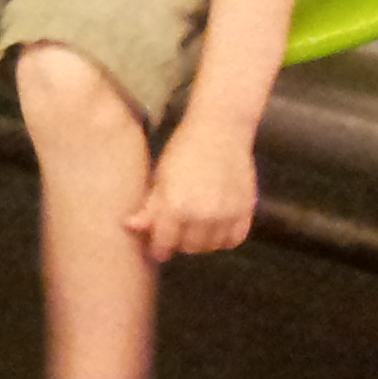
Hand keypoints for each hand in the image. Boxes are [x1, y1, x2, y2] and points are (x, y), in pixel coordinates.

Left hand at [124, 115, 257, 260]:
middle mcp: (203, 215)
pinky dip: (224, 238)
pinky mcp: (246, 209)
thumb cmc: (184, 149)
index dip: (159, 248)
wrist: (221, 129)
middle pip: (190, 248)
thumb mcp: (160, 176)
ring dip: (202, 242)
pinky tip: (215, 227)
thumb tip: (131, 227)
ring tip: (195, 228)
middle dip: (180, 243)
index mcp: (176, 206)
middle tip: (176, 233)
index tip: (157, 249)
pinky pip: (235, 238)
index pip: (165, 243)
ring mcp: (227, 213)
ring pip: (212, 246)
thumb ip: (150, 206)